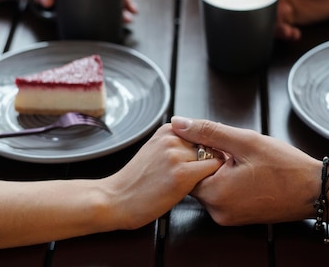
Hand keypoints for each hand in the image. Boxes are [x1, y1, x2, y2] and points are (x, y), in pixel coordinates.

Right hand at [102, 123, 221, 229]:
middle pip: (210, 144)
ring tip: (193, 184)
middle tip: (199, 176)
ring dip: (210, 170)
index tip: (201, 162)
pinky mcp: (182, 174)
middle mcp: (173, 137)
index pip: (204, 132)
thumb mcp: (155, 151)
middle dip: (210, 159)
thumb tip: (208, 142)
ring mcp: (177, 154)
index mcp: (167, 129)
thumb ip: (178, 144)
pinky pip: (212, 170)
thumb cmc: (137, 181)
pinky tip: (195, 189)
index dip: (208, 149)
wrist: (115, 199)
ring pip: (213, 156)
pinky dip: (211, 179)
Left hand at [171, 116, 320, 224]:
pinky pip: (223, 194)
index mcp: (215, 194)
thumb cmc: (284, 166)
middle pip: (196, 177)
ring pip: (210, 184)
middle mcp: (217, 212)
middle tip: (234, 149)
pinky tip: (248, 171)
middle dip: (210, 158)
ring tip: (244, 160)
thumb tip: (178, 123)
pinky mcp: (237, 218)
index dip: (197, 148)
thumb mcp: (245, 141)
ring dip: (220, 168)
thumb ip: (208, 131)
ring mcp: (228, 217)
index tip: (217, 140)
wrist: (315, 191)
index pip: (185, 168)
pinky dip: (229, 180)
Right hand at [243, 0, 328, 40]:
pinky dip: (285, 33)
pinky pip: (281, 29)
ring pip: (268, 20)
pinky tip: (294, 33)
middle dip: (270, 13)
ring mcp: (282, 6)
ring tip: (289, 28)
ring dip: (277, 27)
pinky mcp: (291, 18)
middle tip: (287, 10)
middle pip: (260, 6)